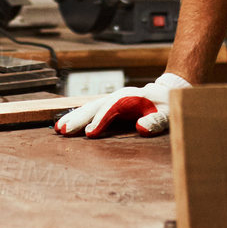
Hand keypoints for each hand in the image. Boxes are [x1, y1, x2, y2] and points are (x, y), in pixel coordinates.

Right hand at [55, 73, 190, 137]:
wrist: (165, 93)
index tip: (89, 133)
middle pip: (94, 106)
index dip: (100, 120)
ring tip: (58, 129)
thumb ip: (156, 120)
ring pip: (88, 108)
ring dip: (73, 118)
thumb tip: (141, 127)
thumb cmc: (166, 105)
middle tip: (63, 130)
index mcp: (129, 97)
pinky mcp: (109, 107)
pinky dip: (78, 118)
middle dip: (78, 118)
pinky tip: (67, 125)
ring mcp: (111, 101)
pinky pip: (91, 112)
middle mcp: (116, 97)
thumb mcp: (167, 113)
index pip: (111, 108)